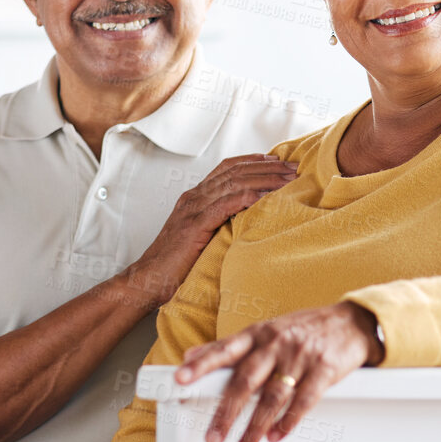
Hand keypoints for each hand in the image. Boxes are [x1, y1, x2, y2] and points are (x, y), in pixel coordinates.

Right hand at [124, 155, 298, 305]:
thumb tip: (246, 223)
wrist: (149, 279)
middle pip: (235, 171)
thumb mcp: (200, 237)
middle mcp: (194, 197)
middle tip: (291, 168)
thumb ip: (218, 224)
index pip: (227, 169)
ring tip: (287, 179)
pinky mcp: (195, 224)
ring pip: (234, 182)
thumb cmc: (175, 265)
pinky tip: (267, 196)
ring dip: (264, 178)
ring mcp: (193, 209)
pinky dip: (248, 196)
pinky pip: (226, 204)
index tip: (276, 162)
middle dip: (266, 167)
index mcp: (194, 198)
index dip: (253, 161)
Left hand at [176, 302, 380, 441]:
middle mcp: (276, 344)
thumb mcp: (264, 330)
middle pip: (246, 380)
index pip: (224, 349)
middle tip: (213, 438)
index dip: (201, 364)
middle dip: (227, 412)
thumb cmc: (303, 329)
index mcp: (258, 334)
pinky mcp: (324, 370)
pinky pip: (304, 400)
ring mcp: (300, 357)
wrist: (352, 322)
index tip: (180, 379)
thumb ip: (229, 346)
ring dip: (255, 427)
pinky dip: (289, 421)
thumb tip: (191, 355)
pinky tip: (275, 436)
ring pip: (273, 396)